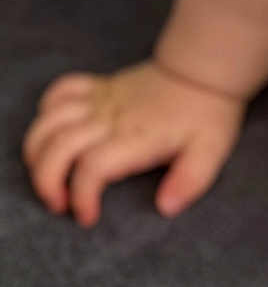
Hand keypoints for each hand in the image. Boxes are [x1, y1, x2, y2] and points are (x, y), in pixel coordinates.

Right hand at [22, 59, 245, 225]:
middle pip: (58, 148)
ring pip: (49, 121)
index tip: (89, 217)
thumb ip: (190, 180)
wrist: (206, 69)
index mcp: (135, 138)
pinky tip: (54, 130)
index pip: (92, 169)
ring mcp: (102, 99)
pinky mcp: (100, 86)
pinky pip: (62, 89)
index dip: (82, 198)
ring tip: (48, 173)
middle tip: (60, 204)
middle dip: (46, 182)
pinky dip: (47, 109)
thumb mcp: (211, 150)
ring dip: (37, 151)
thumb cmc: (208, 111)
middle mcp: (110, 118)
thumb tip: (165, 208)